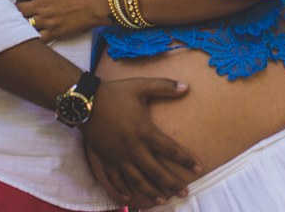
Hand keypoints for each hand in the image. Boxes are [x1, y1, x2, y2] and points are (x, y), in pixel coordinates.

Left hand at [15, 0, 106, 39]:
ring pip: (22, 25)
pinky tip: (26, 37)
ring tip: (13, 25)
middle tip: (7, 11)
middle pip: (15, 9)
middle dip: (9, 10)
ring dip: (17, 24)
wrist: (96, 4)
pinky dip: (29, 38)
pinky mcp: (53, 32)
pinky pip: (35, 38)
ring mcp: (46, 20)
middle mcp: (41, 6)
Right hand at [81, 78, 201, 205]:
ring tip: (162, 201)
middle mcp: (133, 148)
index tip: (198, 169)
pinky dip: (121, 189)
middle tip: (184, 193)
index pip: (171, 149)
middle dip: (172, 184)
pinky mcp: (106, 159)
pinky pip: (114, 179)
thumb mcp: (141, 85)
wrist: (85, 102)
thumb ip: (165, 86)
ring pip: (137, 180)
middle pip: (156, 171)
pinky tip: (128, 197)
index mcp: (145, 131)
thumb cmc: (115, 93)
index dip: (186, 160)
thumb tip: (187, 86)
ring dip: (151, 191)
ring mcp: (119, 156)